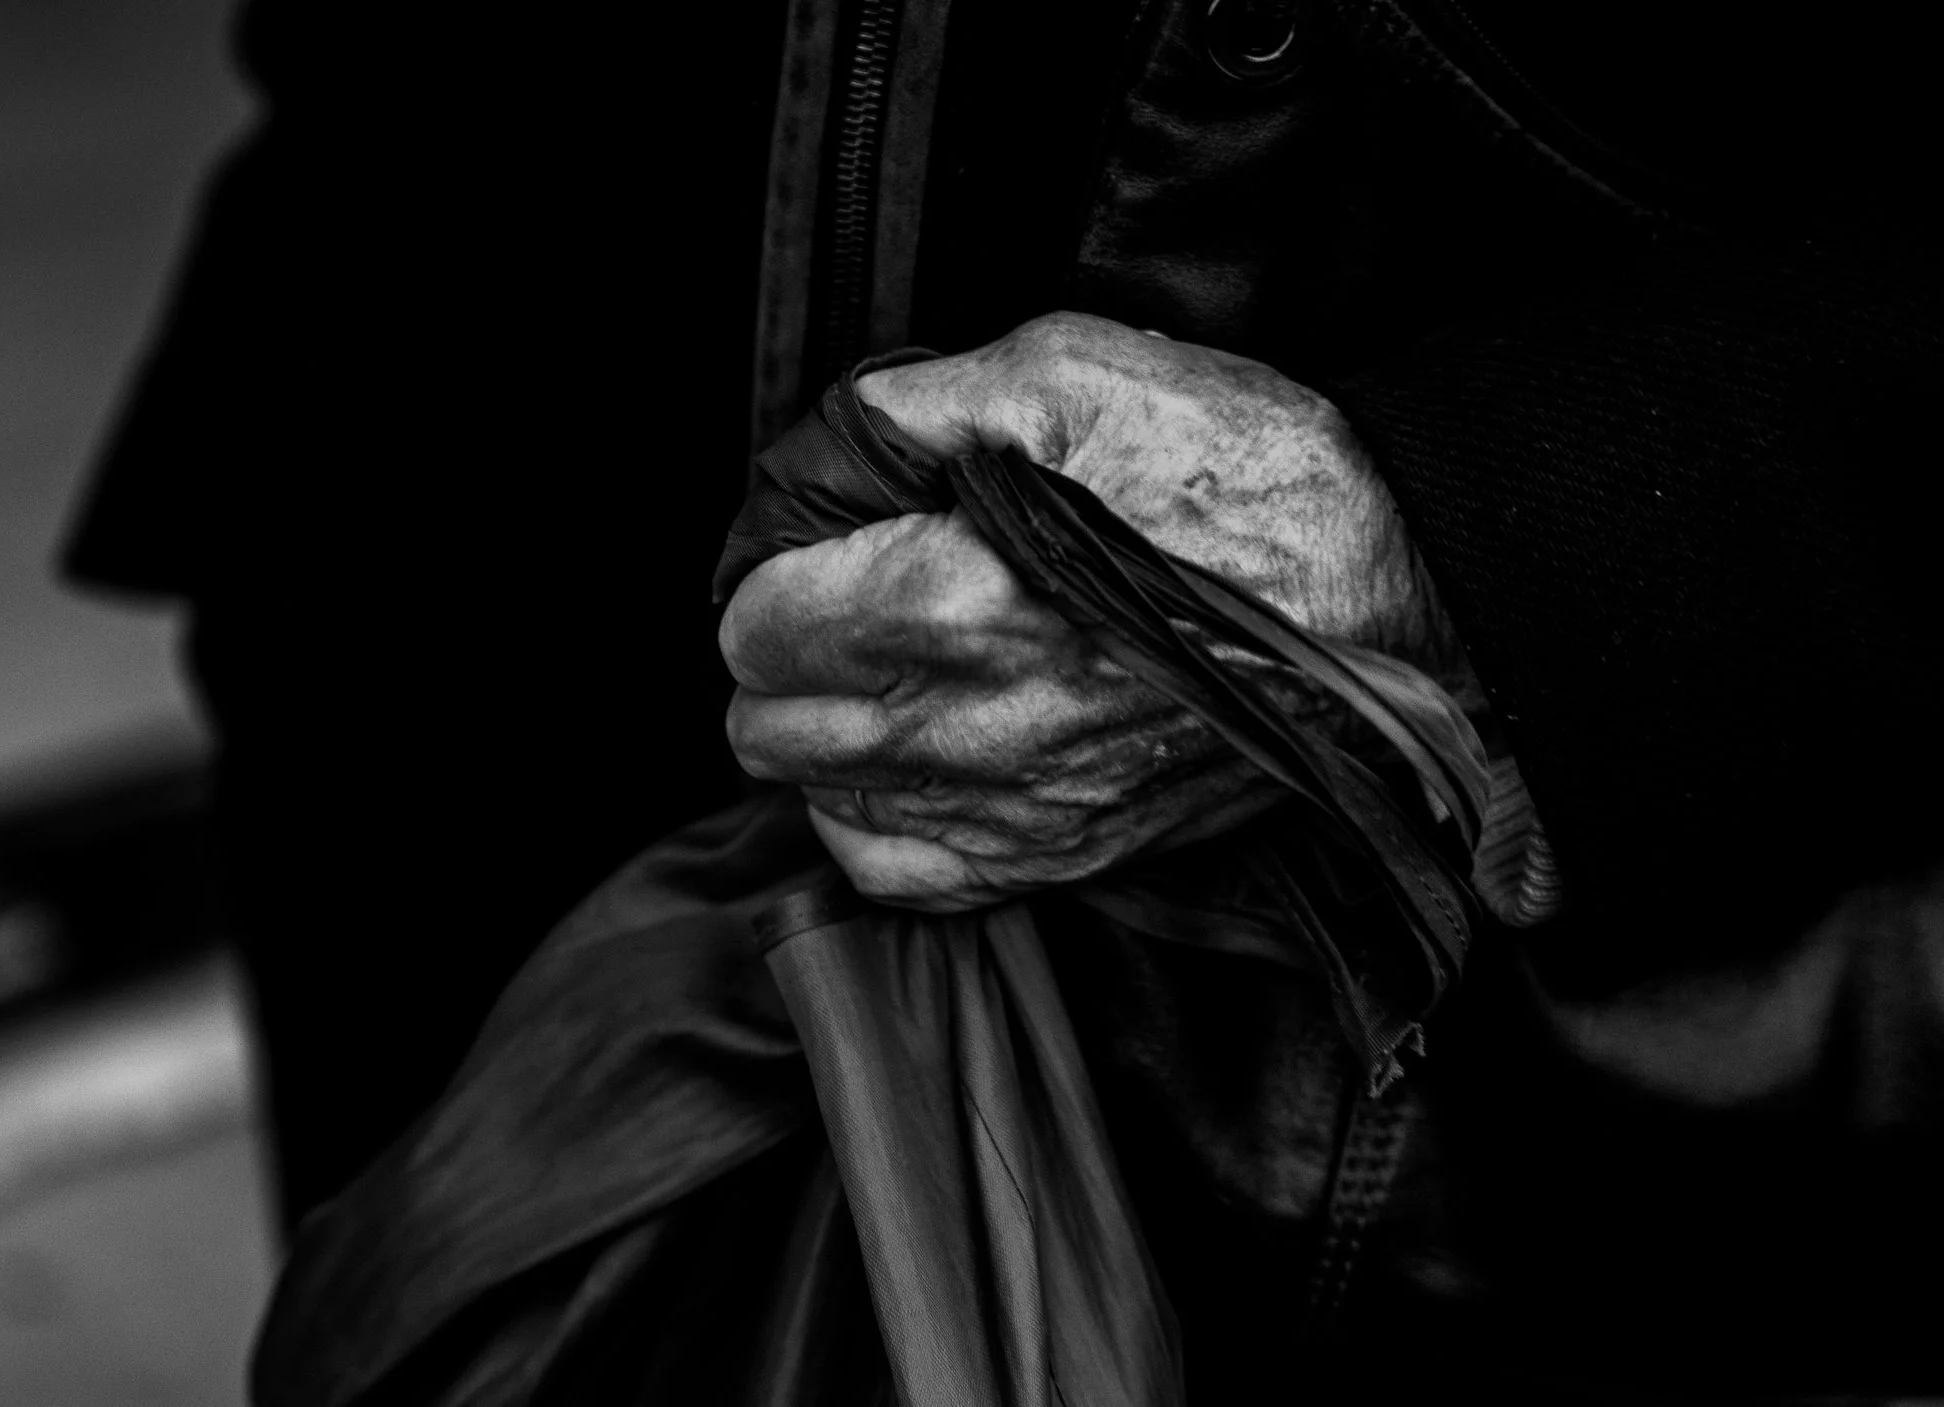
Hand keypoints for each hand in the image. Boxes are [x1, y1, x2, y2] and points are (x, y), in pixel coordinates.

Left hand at [720, 312, 1460, 910]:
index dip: (777, 571)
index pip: (752, 624)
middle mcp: (963, 729)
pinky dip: (878, 824)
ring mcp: (1013, 808)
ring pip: (820, 803)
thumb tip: (825, 444)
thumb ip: (916, 405)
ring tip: (882, 674)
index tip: (824, 544)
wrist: (1394, 590)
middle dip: (784, 655)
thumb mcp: (1071, 372)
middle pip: (765, 724)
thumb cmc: (1247, 476)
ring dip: (825, 738)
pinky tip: (914, 760)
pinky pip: (902, 877)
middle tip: (846, 600)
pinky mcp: (1065, 853)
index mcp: (943, 606)